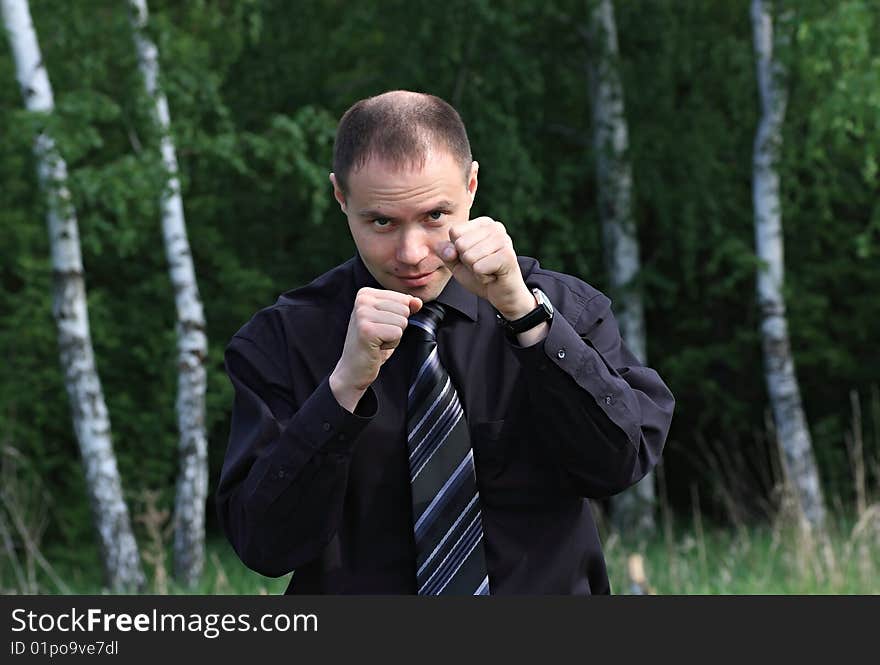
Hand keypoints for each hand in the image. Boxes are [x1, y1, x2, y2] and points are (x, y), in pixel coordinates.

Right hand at [330, 288, 421, 409]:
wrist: (354, 368)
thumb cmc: (372, 344)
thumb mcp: (390, 320)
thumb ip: (405, 307)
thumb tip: (417, 301)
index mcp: (366, 293)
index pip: (404, 299)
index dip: (398, 317)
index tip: (380, 326)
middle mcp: (362, 300)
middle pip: (404, 309)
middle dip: (397, 326)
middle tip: (379, 335)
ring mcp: (363, 314)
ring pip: (402, 321)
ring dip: (394, 336)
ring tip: (377, 341)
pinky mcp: (367, 330)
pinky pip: (397, 333)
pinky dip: (391, 343)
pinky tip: (376, 347)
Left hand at [436, 217, 535, 319]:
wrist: (502, 294)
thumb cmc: (480, 274)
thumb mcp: (456, 262)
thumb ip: (445, 252)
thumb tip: (450, 251)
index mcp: (483, 223)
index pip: (454, 231)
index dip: (457, 251)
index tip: (474, 257)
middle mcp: (495, 227)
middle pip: (461, 244)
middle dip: (467, 262)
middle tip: (483, 265)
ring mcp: (503, 240)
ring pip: (469, 256)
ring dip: (475, 270)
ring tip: (489, 270)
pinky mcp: (507, 256)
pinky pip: (478, 268)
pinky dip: (482, 277)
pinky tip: (494, 276)